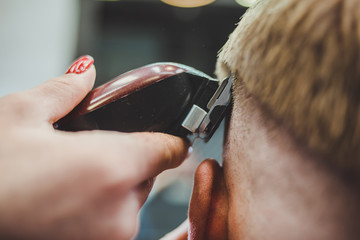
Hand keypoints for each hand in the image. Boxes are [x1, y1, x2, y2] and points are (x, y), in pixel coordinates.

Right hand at [0, 57, 187, 239]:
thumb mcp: (19, 116)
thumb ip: (65, 90)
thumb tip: (86, 72)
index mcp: (111, 167)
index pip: (168, 149)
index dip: (167, 137)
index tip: (165, 134)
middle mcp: (120, 210)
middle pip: (147, 174)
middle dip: (127, 160)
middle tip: (89, 154)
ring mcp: (111, 238)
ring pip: (132, 200)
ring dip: (112, 186)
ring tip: (72, 179)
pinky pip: (116, 223)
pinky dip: (101, 209)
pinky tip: (68, 200)